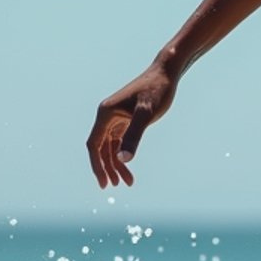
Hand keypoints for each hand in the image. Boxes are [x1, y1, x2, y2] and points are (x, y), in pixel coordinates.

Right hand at [86, 63, 177, 186]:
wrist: (166, 74)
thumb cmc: (157, 91)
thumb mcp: (146, 115)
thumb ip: (134, 136)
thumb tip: (123, 159)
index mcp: (105, 114)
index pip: (94, 145)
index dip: (97, 165)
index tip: (104, 183)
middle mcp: (106, 115)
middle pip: (100, 148)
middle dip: (107, 168)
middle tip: (116, 187)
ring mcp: (115, 117)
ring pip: (110, 146)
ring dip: (116, 163)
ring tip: (128, 182)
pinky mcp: (125, 119)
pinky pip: (119, 141)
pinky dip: (123, 154)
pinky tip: (129, 166)